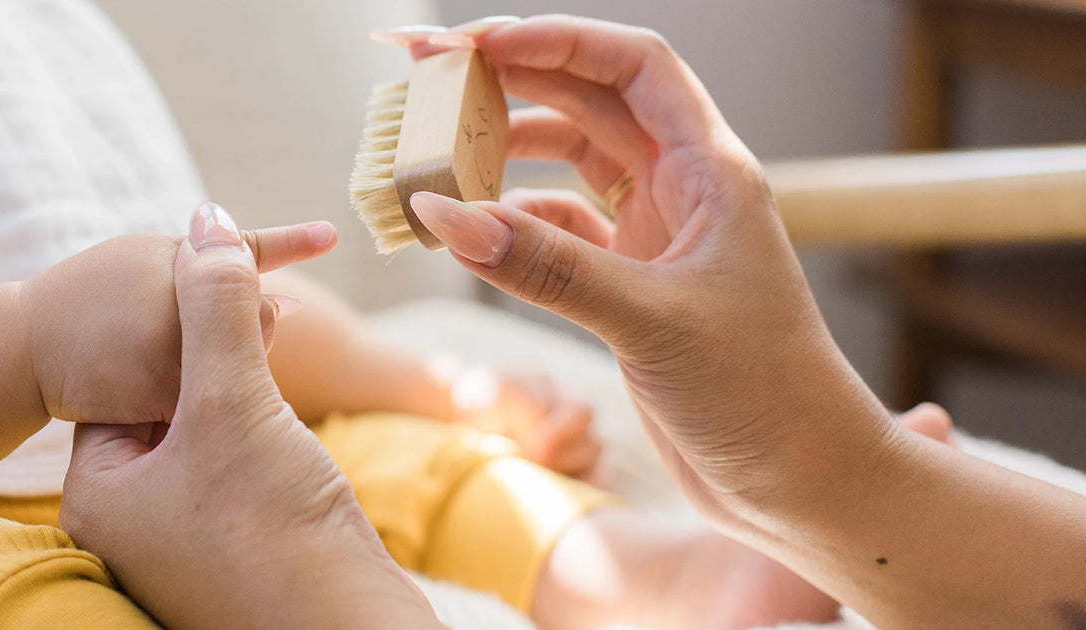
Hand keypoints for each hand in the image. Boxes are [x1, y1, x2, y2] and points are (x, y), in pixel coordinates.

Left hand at [61, 206, 441, 629]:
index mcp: (97, 492)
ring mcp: (180, 541)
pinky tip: (299, 439)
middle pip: (166, 401)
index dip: (181, 325)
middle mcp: (129, 521)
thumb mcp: (236, 402)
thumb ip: (215, 306)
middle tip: (274, 330)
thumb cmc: (278, 531)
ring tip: (283, 386)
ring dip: (249, 395)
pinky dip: (269, 440)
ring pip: (209, 432)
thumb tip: (205, 219)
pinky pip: (240, 470)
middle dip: (219, 359)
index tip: (234, 297)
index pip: (125, 377)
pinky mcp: (233, 551)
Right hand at [378, 16, 897, 524]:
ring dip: (500, 150)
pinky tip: (464, 229)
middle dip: (507, 78)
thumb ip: (543, 266)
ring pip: (564, 160)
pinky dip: (507, 221)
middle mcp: (682, 189)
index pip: (632, 65)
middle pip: (586, 100)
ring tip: (433, 148)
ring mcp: (654, 236)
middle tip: (424, 67)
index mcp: (710, 171)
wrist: (800, 482)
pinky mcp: (629, 285)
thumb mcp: (649, 321)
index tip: (476, 43)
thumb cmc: (763, 394)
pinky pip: (555, 228)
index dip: (555, 41)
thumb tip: (445, 215)